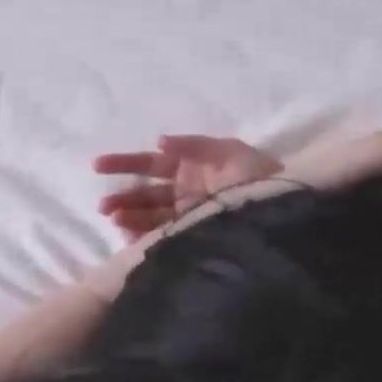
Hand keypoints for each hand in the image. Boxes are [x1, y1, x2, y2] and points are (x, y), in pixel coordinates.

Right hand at [93, 134, 283, 239]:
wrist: (284, 211)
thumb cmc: (259, 177)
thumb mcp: (229, 152)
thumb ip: (193, 146)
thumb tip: (160, 142)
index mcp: (191, 167)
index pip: (150, 164)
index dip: (124, 164)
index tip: (98, 166)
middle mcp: (185, 192)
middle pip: (146, 194)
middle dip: (123, 198)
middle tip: (104, 206)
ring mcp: (188, 217)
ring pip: (150, 217)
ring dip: (129, 218)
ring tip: (115, 221)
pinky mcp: (193, 238)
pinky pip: (162, 238)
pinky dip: (144, 239)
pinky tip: (130, 239)